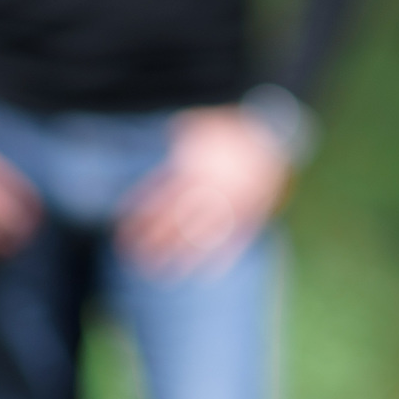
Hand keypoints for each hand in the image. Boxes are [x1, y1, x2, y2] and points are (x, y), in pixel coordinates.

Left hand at [119, 105, 292, 274]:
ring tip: (165, 276)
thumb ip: (179, 138)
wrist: (276, 128)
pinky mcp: (255, 212)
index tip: (122, 233)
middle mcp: (214, 190)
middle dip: (155, 243)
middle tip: (135, 261)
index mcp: (196, 169)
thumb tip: (159, 139)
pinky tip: (208, 274)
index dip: (141, 218)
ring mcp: (236, 204)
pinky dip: (222, 258)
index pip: (161, 201)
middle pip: (178, 223)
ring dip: (183, 258)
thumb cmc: (232, 125)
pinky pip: (238, 239)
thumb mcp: (199, 123)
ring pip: (205, 237)